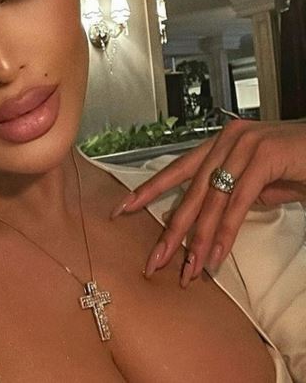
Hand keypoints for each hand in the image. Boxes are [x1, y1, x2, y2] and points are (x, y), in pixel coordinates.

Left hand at [111, 120, 305, 287]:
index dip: (148, 190)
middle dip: (171, 231)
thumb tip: (207, 221)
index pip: (176, 170)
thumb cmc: (299, 165)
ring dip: (197, 241)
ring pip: (211, 202)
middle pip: (189, 192)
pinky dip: (224, 233)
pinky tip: (214, 256)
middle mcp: (225, 141)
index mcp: (219, 144)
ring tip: (187, 271)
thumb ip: (230, 195)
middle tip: (154, 260)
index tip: (122, 209)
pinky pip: (236, 204)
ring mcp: (243, 145)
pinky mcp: (263, 157)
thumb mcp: (256, 182)